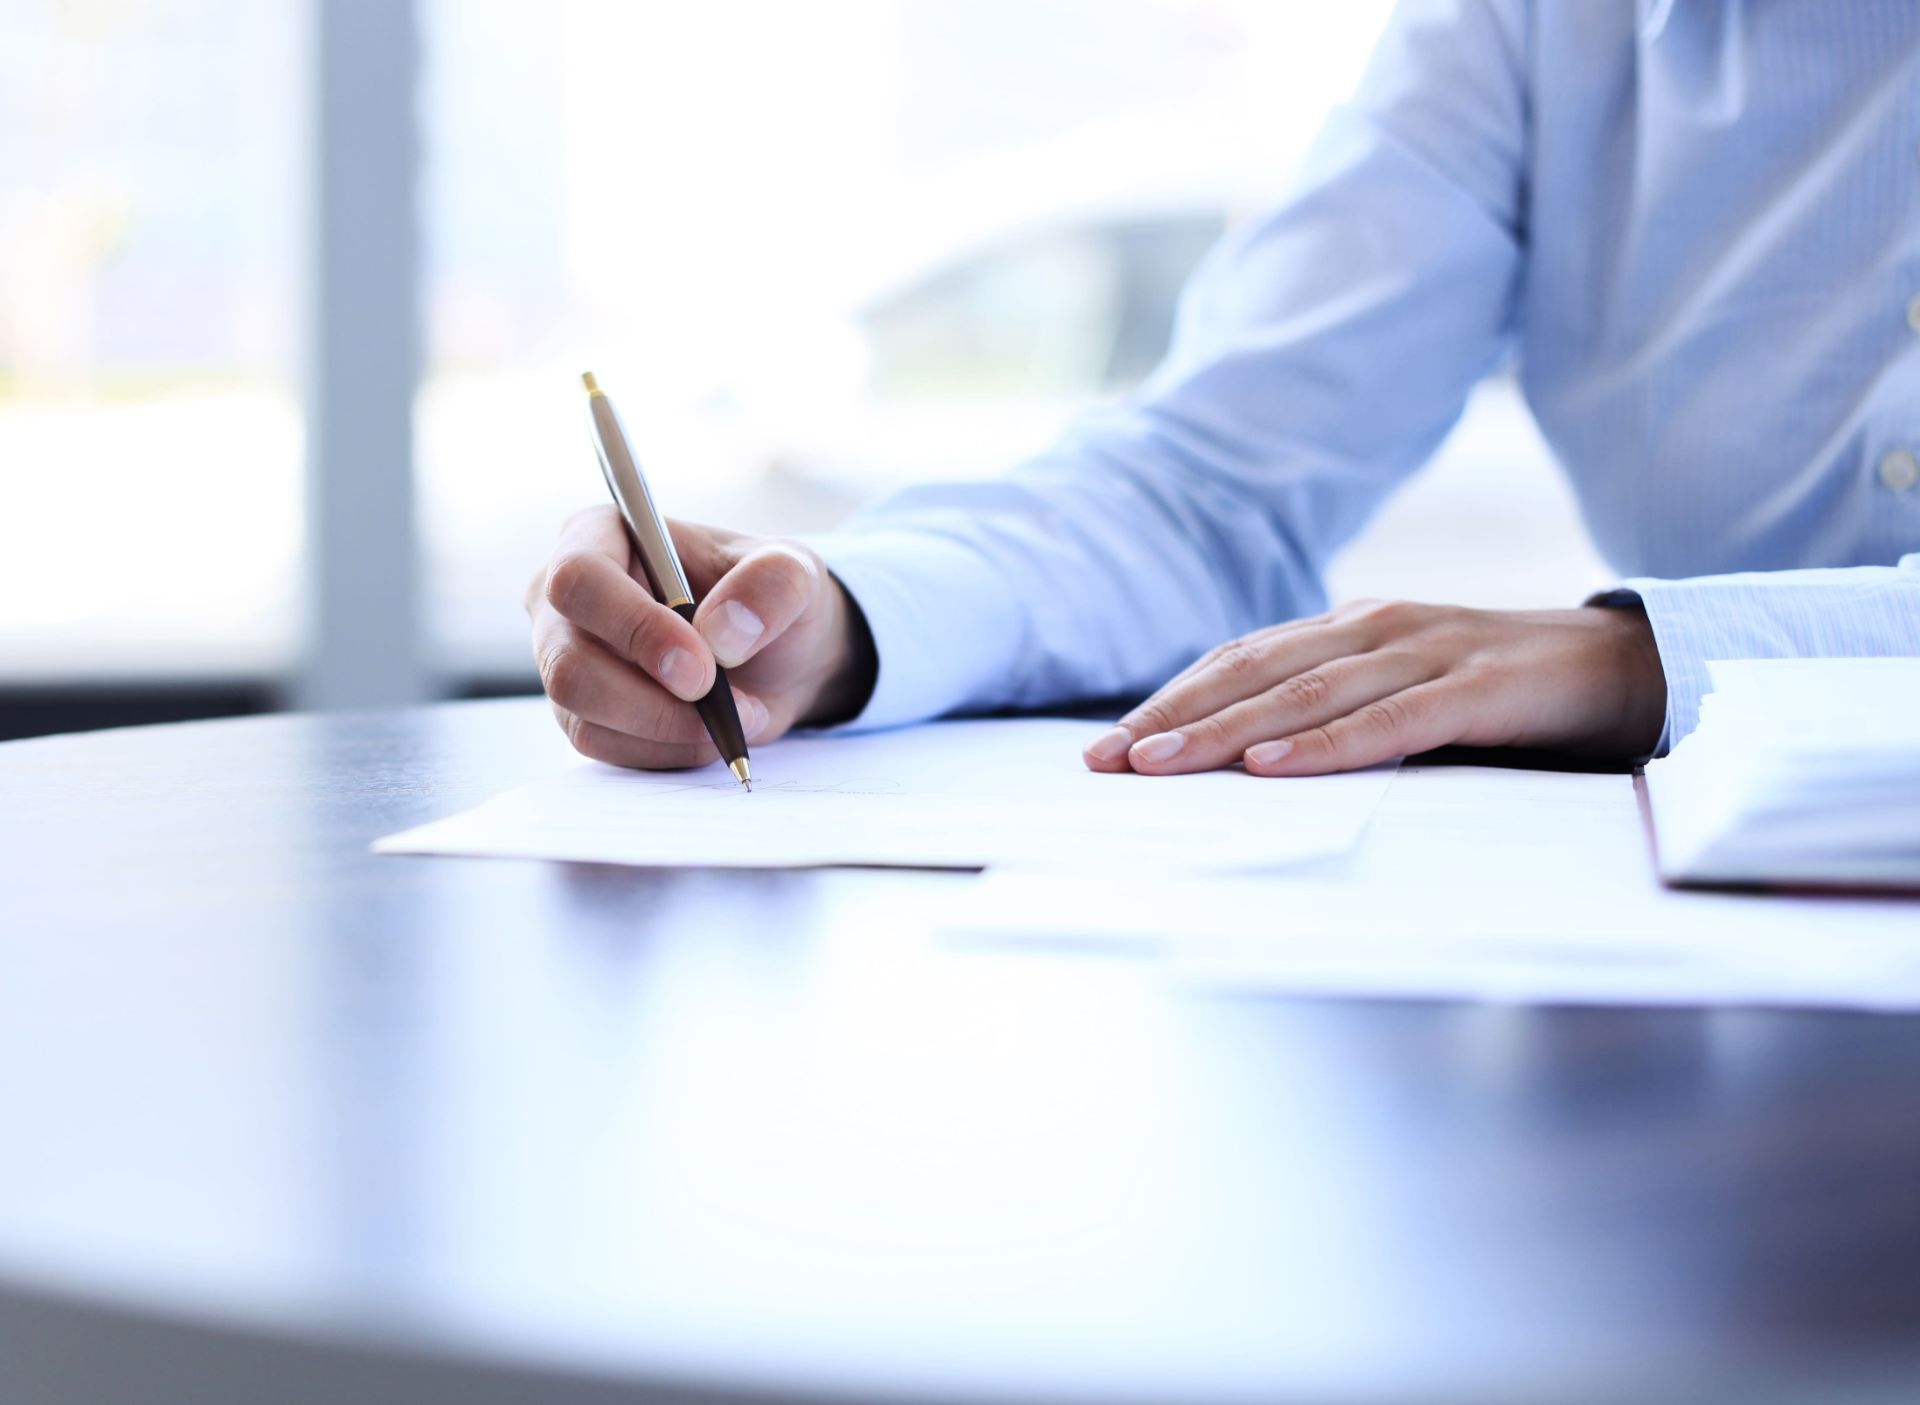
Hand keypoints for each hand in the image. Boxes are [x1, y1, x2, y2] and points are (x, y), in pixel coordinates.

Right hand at [525, 507, 873, 768]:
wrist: (775, 658)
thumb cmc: (768, 599)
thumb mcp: (793, 575)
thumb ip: (771, 587)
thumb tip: (721, 634)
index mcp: (600, 535)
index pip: (579, 579)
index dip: (635, 627)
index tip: (702, 666)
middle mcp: (564, 599)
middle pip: (568, 663)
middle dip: (651, 698)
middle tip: (723, 704)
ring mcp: (564, 659)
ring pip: (583, 713)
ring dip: (669, 728)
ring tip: (736, 714)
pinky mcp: (581, 713)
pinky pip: (605, 747)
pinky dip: (667, 750)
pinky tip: (709, 731)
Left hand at [1082, 599, 1665, 777]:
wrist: (1625, 667)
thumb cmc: (1497, 693)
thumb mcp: (1400, 694)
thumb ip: (1334, 714)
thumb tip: (1241, 770)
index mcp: (1348, 627)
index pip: (1237, 661)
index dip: (1169, 700)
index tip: (1106, 747)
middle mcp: (1375, 627)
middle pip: (1253, 673)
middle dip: (1172, 718)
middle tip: (1107, 761)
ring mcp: (1425, 651)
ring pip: (1306, 693)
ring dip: (1226, 732)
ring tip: (1162, 764)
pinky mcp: (1476, 687)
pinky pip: (1389, 720)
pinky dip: (1326, 745)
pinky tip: (1272, 767)